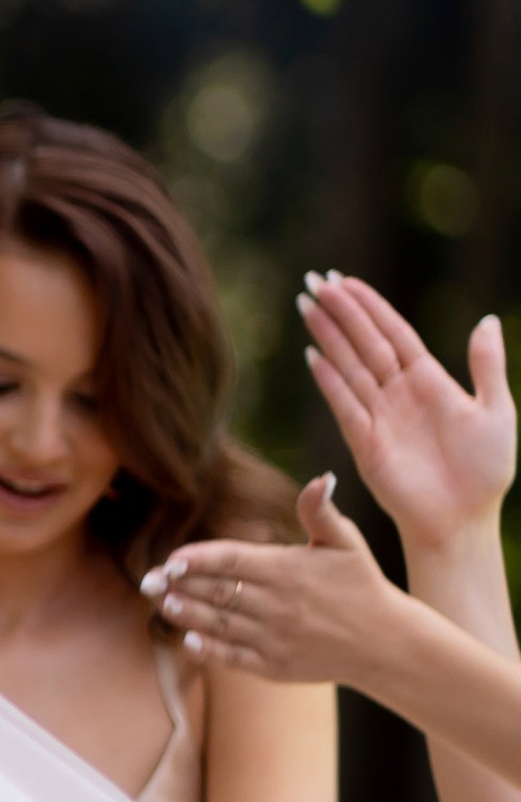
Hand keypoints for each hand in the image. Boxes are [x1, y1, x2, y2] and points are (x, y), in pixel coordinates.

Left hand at [144, 479, 401, 685]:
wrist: (386, 645)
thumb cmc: (362, 586)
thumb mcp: (346, 542)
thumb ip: (321, 512)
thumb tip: (321, 478)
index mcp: (288, 570)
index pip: (232, 561)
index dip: (198, 559)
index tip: (172, 559)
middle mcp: (277, 604)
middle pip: (217, 591)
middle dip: (180, 584)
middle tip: (150, 579)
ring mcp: (274, 637)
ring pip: (219, 623)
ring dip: (187, 612)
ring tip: (162, 601)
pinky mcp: (275, 665)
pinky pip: (233, 657)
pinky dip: (209, 649)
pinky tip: (188, 639)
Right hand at [300, 274, 513, 553]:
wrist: (463, 521)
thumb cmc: (485, 471)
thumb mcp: (496, 411)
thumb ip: (487, 366)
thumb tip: (486, 320)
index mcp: (429, 380)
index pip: (394, 333)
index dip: (370, 306)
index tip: (345, 280)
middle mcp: (398, 393)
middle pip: (365, 342)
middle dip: (340, 311)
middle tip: (314, 280)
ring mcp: (379, 416)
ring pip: (349, 365)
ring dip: (328, 336)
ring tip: (306, 304)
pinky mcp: (364, 443)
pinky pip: (344, 404)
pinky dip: (329, 380)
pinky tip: (313, 355)